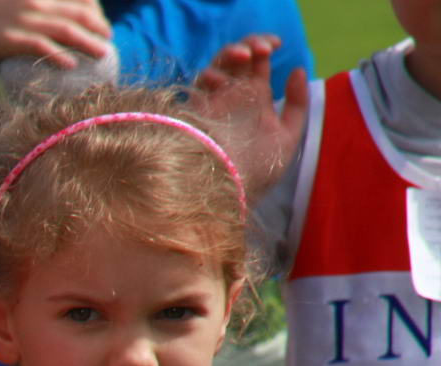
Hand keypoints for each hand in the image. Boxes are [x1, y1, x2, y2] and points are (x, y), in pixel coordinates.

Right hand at [0, 0, 109, 67]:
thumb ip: (48, 3)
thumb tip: (72, 16)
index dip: (95, 11)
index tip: (101, 24)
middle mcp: (38, 1)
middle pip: (78, 14)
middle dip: (98, 27)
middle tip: (108, 38)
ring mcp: (25, 19)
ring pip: (65, 31)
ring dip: (87, 43)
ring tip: (101, 53)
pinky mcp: (12, 39)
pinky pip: (41, 47)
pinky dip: (58, 56)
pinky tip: (71, 65)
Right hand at [193, 34, 307, 201]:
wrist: (228, 191)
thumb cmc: (258, 172)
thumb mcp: (288, 138)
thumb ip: (298, 104)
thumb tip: (296, 70)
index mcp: (255, 101)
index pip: (258, 66)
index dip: (265, 48)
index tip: (277, 45)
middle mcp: (234, 98)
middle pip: (238, 60)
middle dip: (251, 45)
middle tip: (263, 49)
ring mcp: (214, 102)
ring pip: (218, 65)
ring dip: (233, 52)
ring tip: (247, 56)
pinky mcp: (196, 110)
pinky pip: (199, 82)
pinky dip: (212, 72)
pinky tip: (224, 79)